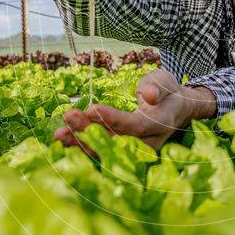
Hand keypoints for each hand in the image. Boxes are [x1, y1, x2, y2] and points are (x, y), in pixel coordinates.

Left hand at [54, 69, 217, 152]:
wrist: (175, 110)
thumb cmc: (166, 91)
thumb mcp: (164, 81)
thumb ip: (157, 87)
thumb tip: (149, 95)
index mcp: (160, 123)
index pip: (135, 125)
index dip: (113, 119)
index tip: (91, 109)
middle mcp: (149, 142)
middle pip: (116, 141)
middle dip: (89, 131)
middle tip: (68, 118)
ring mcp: (136, 151)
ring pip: (107, 150)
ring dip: (81, 143)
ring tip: (59, 134)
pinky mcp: (125, 153)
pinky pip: (103, 153)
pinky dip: (82, 148)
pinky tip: (63, 142)